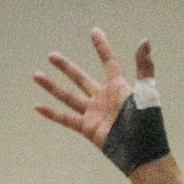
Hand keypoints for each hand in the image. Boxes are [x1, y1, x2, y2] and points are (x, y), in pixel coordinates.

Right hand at [34, 28, 153, 151]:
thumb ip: (144, 67)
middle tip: (52, 55)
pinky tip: (37, 106)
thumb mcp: (146, 92)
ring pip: (68, 96)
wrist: (142, 152)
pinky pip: (66, 118)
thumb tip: (144, 41)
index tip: (94, 31)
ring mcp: (94, 113)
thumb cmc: (147, 122)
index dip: (102, 47)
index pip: (108, 62)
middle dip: (66, 67)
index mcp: (118, 87)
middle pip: (81, 78)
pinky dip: (52, 113)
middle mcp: (103, 98)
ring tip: (36, 75)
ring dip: (52, 86)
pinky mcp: (87, 128)